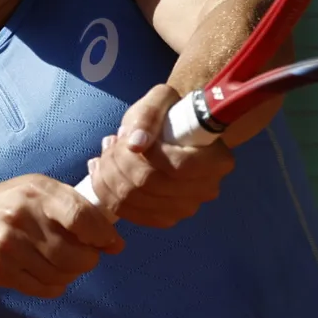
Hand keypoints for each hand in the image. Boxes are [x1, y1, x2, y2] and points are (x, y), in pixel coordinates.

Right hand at [0, 175, 123, 297]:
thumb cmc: (8, 205)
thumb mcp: (37, 192)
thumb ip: (74, 208)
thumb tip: (113, 240)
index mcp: (37, 190)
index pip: (80, 216)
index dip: (103, 235)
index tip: (113, 244)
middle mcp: (21, 215)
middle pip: (74, 253)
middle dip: (89, 260)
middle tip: (86, 257)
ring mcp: (7, 244)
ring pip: (60, 274)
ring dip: (71, 275)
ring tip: (64, 265)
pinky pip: (41, 288)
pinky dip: (54, 286)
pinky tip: (49, 276)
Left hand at [86, 84, 234, 227]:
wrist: (176, 133)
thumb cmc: (172, 114)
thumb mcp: (162, 99)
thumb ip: (149, 114)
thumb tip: (135, 143)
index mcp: (216, 160)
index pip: (177, 167)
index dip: (147, 154)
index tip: (130, 137)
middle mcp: (205, 189)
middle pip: (151, 184)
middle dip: (119, 161)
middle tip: (110, 142)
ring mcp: (185, 208)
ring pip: (134, 200)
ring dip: (108, 175)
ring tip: (105, 153)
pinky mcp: (164, 218)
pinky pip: (128, 213)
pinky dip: (107, 192)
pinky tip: (100, 172)